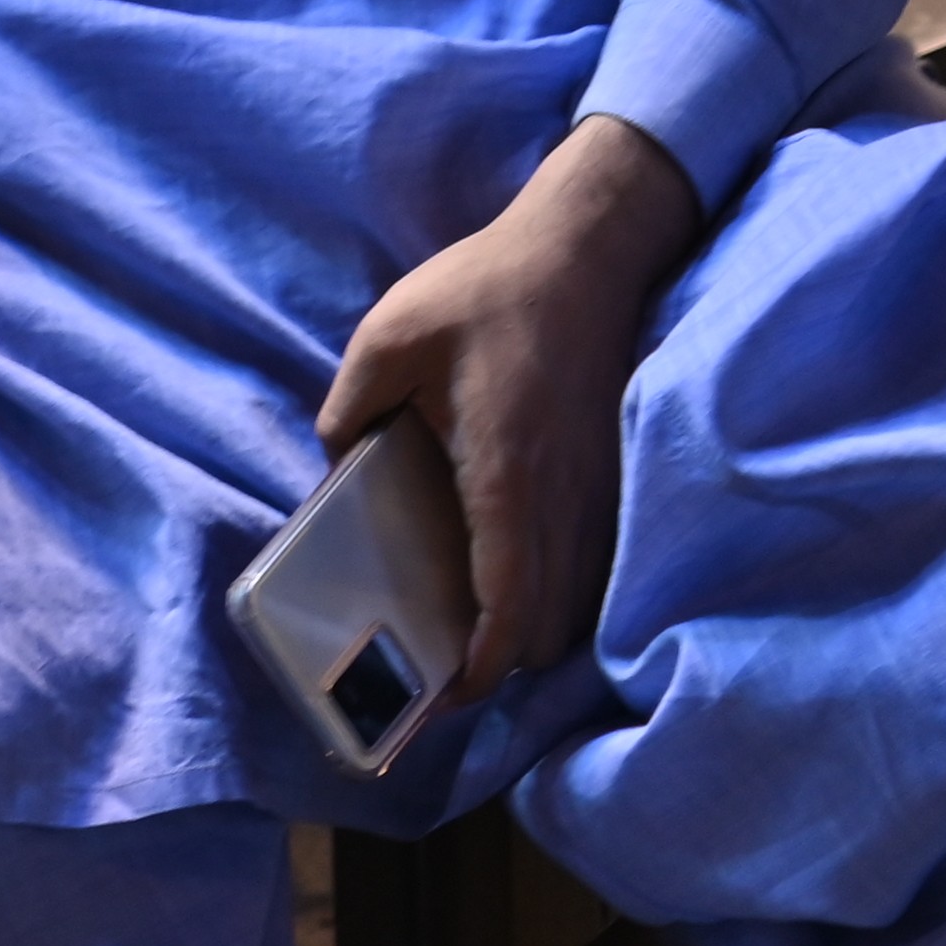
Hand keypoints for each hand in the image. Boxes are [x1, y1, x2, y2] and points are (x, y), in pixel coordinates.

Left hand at [314, 115, 702, 687]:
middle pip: (548, 628)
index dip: (480, 669)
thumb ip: (348, 408)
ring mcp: (597, 490)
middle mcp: (562, 499)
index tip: (443, 697)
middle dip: (499, 667)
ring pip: (577, 604)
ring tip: (471, 634)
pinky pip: (592, 567)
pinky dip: (557, 596)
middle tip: (440, 667)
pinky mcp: (611, 475)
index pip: (508, 606)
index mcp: (506, 475)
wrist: (586, 248)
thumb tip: (334, 465)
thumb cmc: (485, 291)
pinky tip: (515, 579)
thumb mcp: (389, 338)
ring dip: (530, 634)